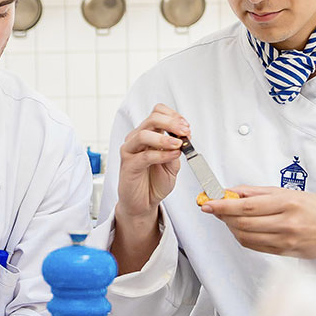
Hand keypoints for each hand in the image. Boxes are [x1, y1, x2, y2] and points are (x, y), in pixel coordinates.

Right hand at [117, 104, 189, 220]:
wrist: (143, 202)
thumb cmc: (154, 182)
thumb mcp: (173, 164)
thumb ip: (176, 150)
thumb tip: (183, 136)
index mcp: (148, 134)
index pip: (157, 113)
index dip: (173, 116)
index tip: (186, 126)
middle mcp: (137, 139)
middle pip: (152, 119)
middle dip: (171, 122)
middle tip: (185, 131)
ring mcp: (130, 150)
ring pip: (144, 134)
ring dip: (164, 137)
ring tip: (178, 144)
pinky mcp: (128, 164)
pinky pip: (145, 155)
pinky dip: (161, 154)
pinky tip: (172, 156)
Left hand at [202, 186, 315, 257]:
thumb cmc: (312, 208)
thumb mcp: (284, 192)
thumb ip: (254, 191)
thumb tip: (230, 191)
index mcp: (285, 203)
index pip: (246, 206)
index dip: (222, 206)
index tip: (208, 203)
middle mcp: (286, 223)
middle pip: (242, 223)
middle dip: (222, 216)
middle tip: (214, 209)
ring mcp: (286, 240)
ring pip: (245, 237)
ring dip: (229, 227)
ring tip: (227, 218)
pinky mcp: (285, 252)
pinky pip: (255, 246)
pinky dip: (242, 237)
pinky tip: (240, 229)